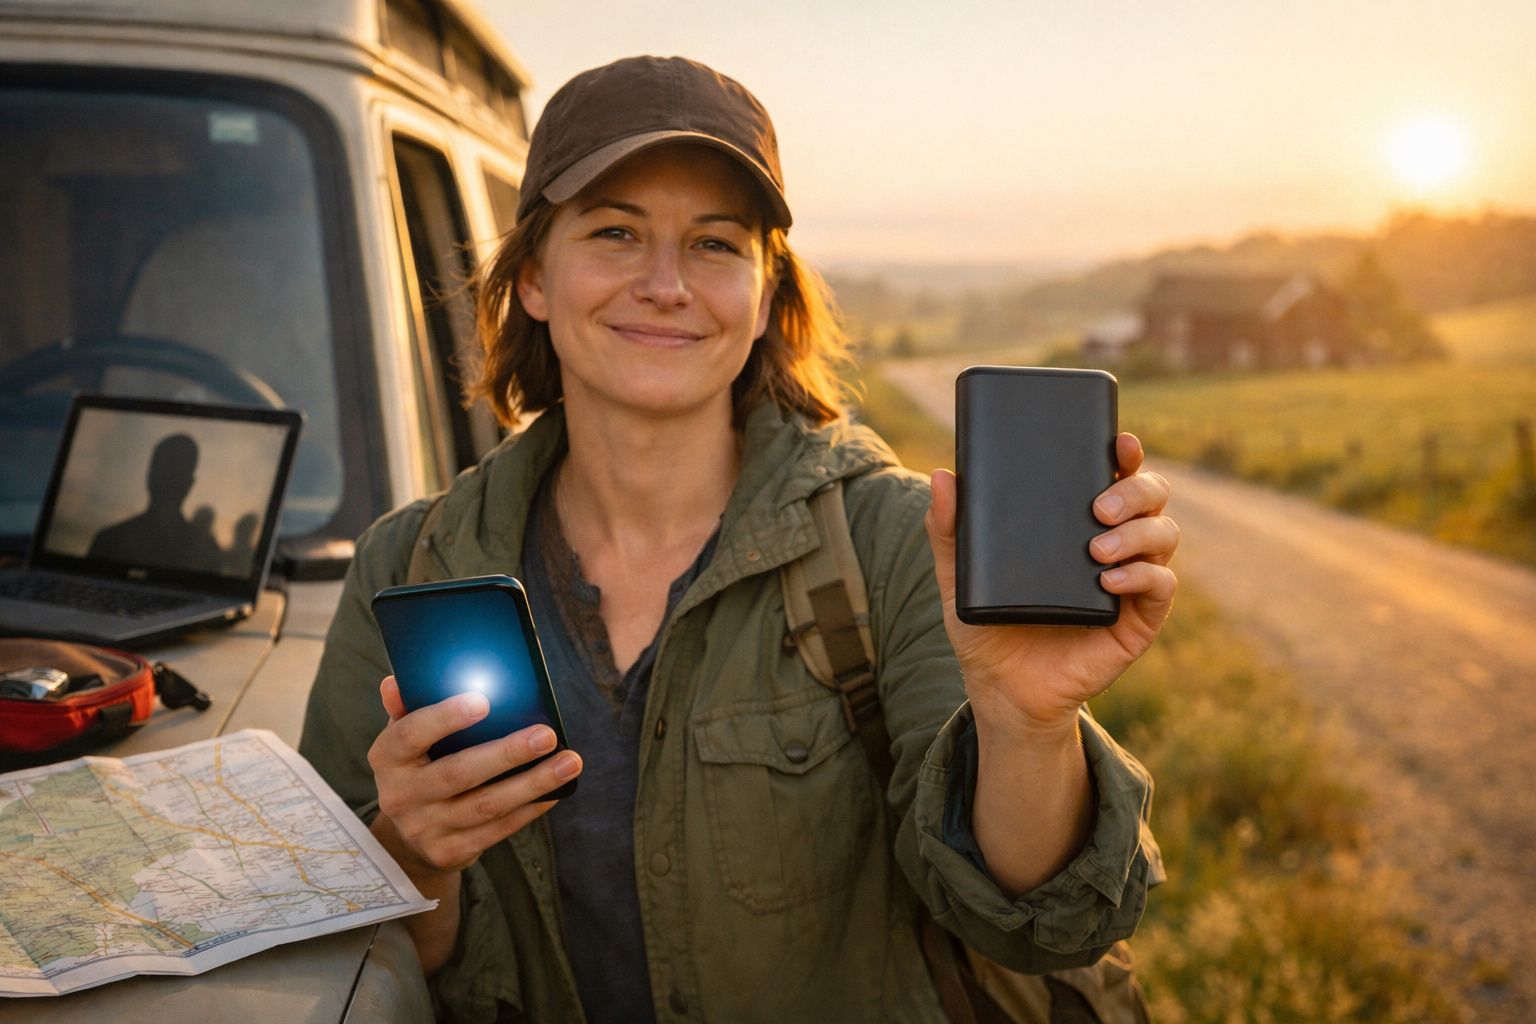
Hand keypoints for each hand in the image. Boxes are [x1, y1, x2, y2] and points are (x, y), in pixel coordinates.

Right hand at [366, 675, 583, 878]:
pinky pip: (497, 829)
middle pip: (459, 773)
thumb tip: (397, 680)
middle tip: (547, 735)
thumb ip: (407, 709)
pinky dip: (529, 810)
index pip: (411, 734)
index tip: (484, 700)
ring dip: (532, 783)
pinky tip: (555, 791)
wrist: (407, 840)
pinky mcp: (449, 852)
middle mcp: (400, 796)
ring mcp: (425, 828)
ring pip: (486, 806)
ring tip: (568, 762)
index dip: (445, 718)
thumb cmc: (417, 768)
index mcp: (387, 757)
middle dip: (507, 753)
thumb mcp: (404, 740)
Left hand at [925, 432, 1178, 736]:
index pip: (1115, 477)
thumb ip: (949, 530)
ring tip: (1096, 551)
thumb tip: (944, 476)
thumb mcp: (960, 577)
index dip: (1126, 454)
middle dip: (1135, 491)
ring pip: (1164, 535)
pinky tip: (1109, 579)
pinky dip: (1142, 576)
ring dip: (1138, 533)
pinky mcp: (1137, 621)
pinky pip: (1161, 588)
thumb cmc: (986, 629)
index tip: (1120, 443)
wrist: (1000, 691)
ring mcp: (1130, 582)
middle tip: (1098, 506)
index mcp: (1078, 524)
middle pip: (1151, 498)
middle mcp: (1113, 544)